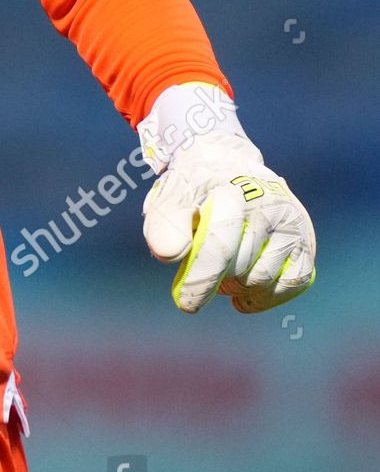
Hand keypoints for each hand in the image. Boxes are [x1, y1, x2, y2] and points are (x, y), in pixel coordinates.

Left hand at [138, 83, 315, 313]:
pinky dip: (264, 297)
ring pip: (262, 280)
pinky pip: (289, 285)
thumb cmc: (194, 192)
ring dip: (238, 286)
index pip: (219, 244)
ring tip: (223, 270)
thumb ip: (164, 226)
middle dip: (216, 279)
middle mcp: (267, 203)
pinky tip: (243, 293)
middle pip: (238, 267)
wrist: (228, 168)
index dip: (202, 278)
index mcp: (230, 189)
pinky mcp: (305, 241)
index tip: (186, 303)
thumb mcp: (170, 199)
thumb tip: (171, 254)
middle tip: (202, 272)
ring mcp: (291, 222)